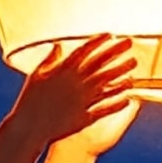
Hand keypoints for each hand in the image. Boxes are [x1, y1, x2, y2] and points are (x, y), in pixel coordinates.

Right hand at [11, 35, 137, 148]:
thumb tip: (57, 46)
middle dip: (115, 51)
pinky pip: (104, 108)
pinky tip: (129, 97)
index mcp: (63, 71)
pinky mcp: (84, 117)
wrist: (28, 127)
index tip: (110, 34)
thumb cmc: (29, 101)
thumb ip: (49, 60)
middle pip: (99, 64)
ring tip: (133, 64)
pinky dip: (117, 103)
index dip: (98, 42)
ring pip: (106, 84)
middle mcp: (75, 83)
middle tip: (128, 42)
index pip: (84, 52)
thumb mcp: (36, 76)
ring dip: (121, 73)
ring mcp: (82, 100)